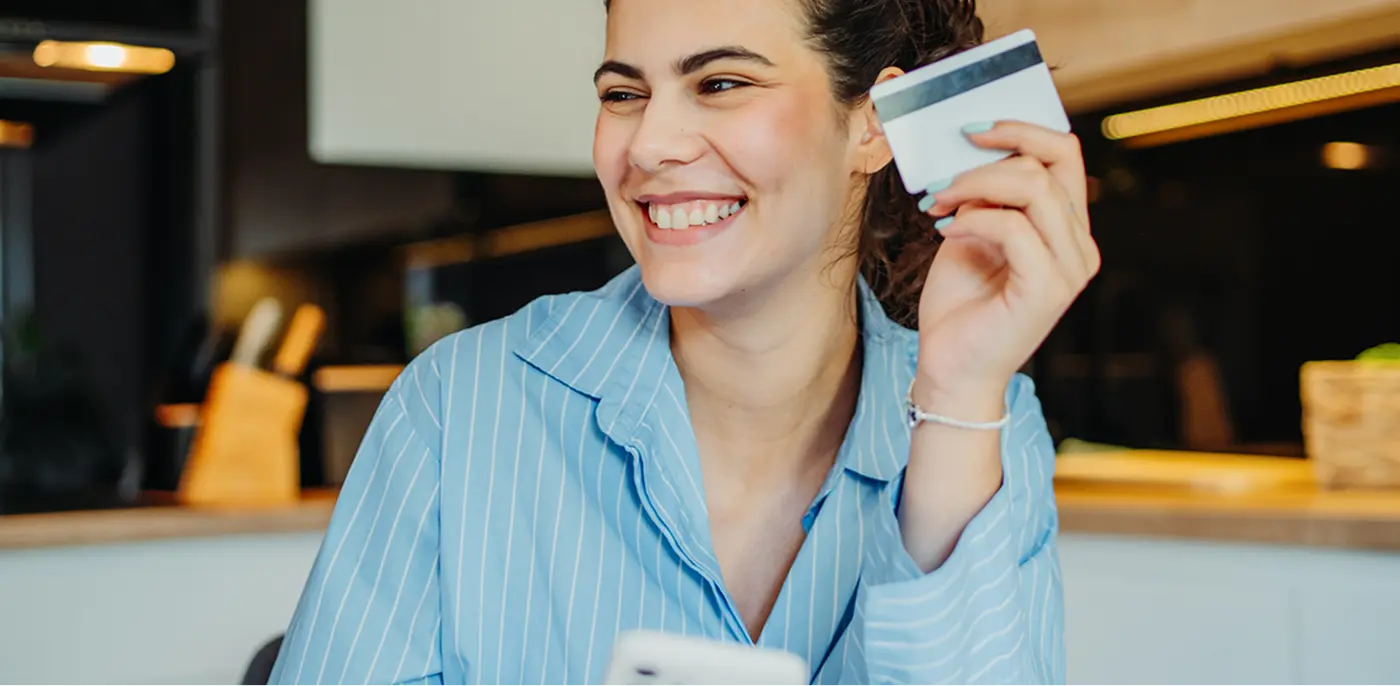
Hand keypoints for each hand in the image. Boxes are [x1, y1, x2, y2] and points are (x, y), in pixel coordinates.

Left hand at [912, 121, 1099, 415]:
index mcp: (1066, 229)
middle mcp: (1079, 246)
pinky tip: (945, 233)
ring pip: (1034, 188)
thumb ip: (983, 196)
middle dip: (992, 154)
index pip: (1065, 154)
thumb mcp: (969, 234)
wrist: (950, 369)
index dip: (1022, 129)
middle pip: (1054, 161)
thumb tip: (968, 149)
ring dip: (974, 185)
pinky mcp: (1048, 289)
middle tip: (943, 173)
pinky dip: (973, 220)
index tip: (971, 129)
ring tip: (937, 203)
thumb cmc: (959, 305)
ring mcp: (1069, 269)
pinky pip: (1015, 228)